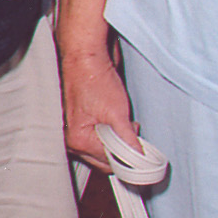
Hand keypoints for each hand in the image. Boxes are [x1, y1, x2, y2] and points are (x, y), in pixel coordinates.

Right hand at [59, 36, 139, 171]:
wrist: (86, 54)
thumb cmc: (93, 78)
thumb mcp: (117, 112)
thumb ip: (127, 138)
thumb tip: (138, 156)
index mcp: (77, 140)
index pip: (108, 162)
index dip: (127, 158)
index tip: (143, 155)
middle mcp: (73, 138)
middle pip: (104, 158)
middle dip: (123, 148)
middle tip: (137, 135)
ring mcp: (78, 129)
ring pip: (104, 146)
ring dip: (119, 139)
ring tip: (129, 123)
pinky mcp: (84, 119)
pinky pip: (101, 134)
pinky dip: (113, 130)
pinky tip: (121, 119)